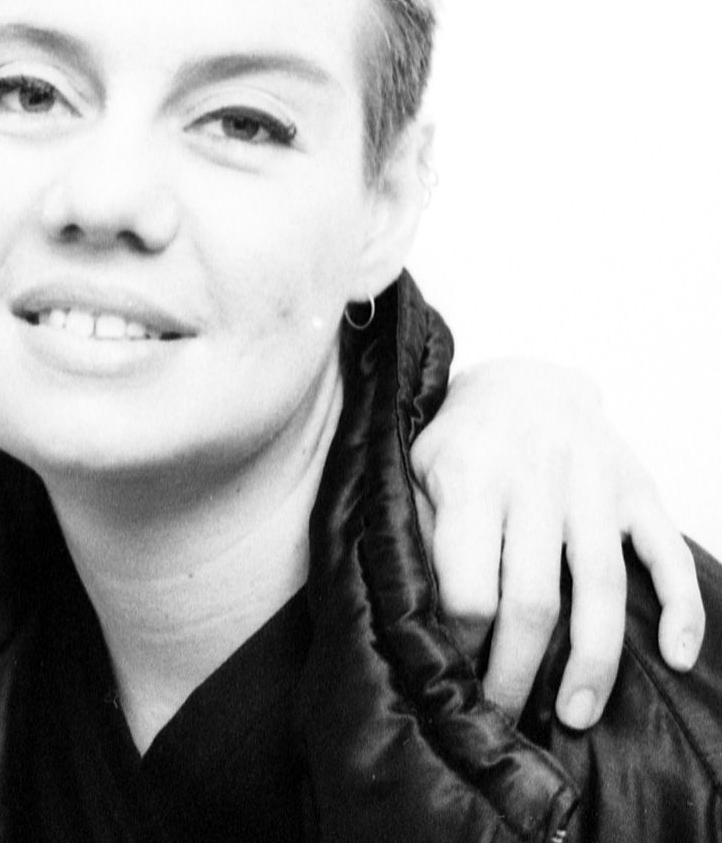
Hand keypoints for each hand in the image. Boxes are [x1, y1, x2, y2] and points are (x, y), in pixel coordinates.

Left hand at [411, 359, 703, 728]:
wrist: (524, 379)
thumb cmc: (460, 442)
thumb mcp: (416, 473)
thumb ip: (419, 536)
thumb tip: (414, 619)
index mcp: (469, 477)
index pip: (467, 586)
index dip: (461, 642)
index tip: (452, 674)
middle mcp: (534, 479)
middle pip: (533, 600)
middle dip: (519, 671)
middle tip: (507, 717)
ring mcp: (593, 483)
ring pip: (601, 588)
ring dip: (593, 662)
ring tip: (578, 716)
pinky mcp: (639, 487)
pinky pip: (667, 554)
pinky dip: (681, 609)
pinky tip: (677, 658)